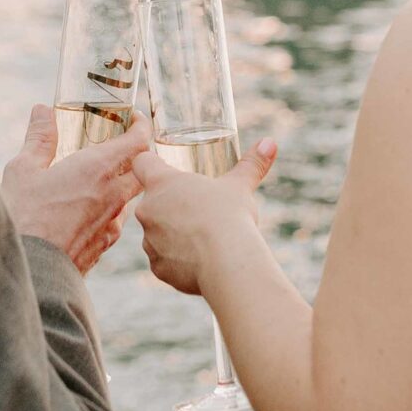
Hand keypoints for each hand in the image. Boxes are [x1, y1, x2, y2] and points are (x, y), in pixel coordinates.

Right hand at [1, 106, 150, 274]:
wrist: (29, 269)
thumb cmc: (24, 215)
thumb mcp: (24, 168)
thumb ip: (39, 137)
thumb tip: (42, 111)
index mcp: (99, 168)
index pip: (140, 140)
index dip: (141, 125)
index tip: (132, 119)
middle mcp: (115, 194)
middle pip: (145, 169)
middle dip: (137, 155)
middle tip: (119, 147)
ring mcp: (113, 222)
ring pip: (131, 197)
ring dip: (122, 185)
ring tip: (99, 180)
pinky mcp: (105, 245)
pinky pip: (117, 221)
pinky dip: (110, 210)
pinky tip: (88, 211)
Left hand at [131, 138, 278, 296]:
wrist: (227, 262)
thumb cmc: (231, 216)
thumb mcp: (241, 186)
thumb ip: (252, 164)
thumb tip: (269, 144)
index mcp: (162, 183)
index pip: (142, 163)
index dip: (150, 162)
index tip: (162, 165)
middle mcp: (148, 210)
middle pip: (151, 201)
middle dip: (169, 204)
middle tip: (194, 206)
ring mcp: (150, 241)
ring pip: (156, 232)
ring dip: (171, 233)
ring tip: (200, 236)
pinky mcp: (158, 267)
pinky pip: (163, 260)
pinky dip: (176, 259)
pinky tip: (198, 259)